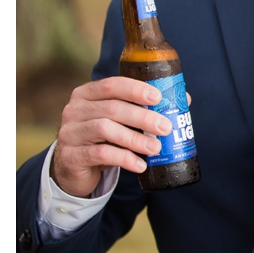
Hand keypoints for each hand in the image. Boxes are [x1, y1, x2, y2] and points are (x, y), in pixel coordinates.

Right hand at [50, 76, 172, 196]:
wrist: (75, 166)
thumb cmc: (104, 138)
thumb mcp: (120, 121)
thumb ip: (143, 110)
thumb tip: (183, 99)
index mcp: (87, 95)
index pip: (110, 85)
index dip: (135, 90)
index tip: (158, 97)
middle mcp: (75, 110)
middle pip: (112, 108)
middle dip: (142, 117)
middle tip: (166, 127)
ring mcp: (70, 132)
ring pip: (105, 129)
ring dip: (135, 139)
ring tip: (156, 148)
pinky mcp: (72, 155)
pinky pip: (100, 154)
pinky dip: (124, 158)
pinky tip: (140, 165)